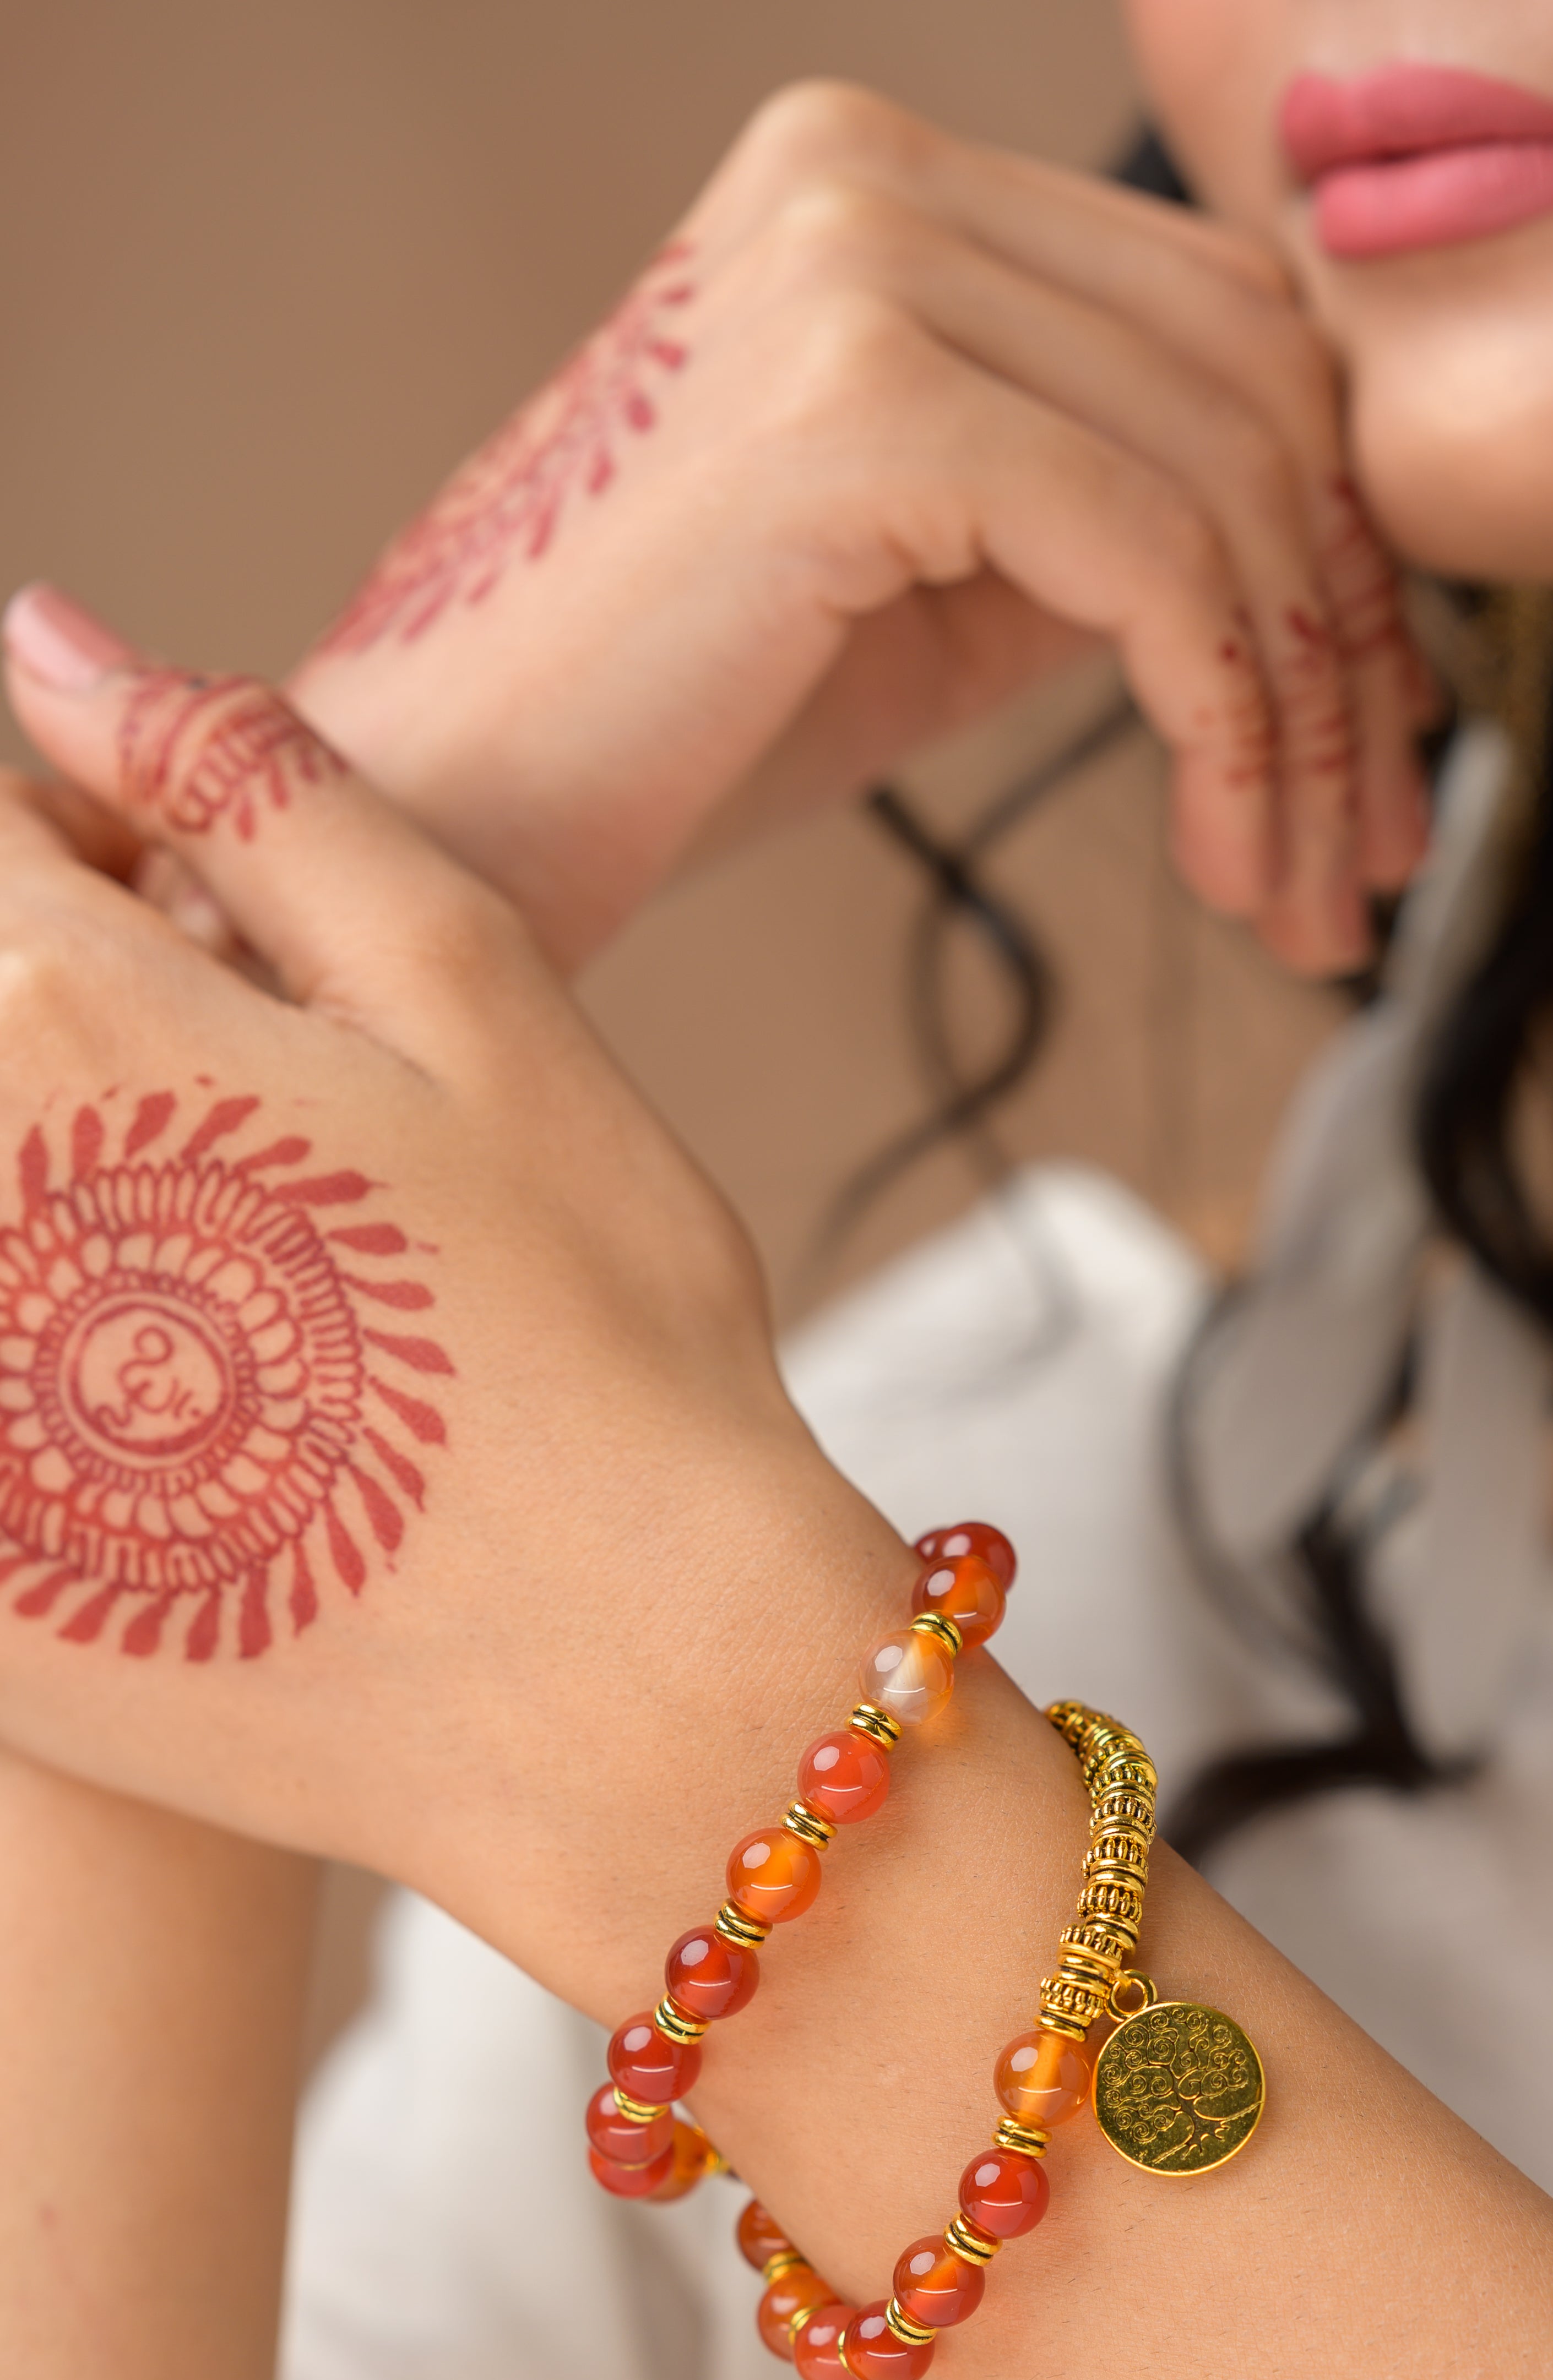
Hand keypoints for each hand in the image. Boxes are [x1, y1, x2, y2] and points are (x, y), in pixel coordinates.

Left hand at [0, 619, 911, 1976]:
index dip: (57, 840)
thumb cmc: (616, 1358)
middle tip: (233, 1171)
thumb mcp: (491, 1015)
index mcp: (80, 1021)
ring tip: (243, 1314)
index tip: (166, 923)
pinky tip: (187, 1443)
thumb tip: (50, 639)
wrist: (637, 1712)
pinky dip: (44, 1385)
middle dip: (70, 1047)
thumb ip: (263, 798)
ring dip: (64, 1216)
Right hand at [286, 84, 1433, 975]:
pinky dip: (1231, 726)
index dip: (1344, 533)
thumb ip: (1101, 506)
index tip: (1385, 733)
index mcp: (881, 179)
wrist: (450, 814)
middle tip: (1372, 849)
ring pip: (1229, 484)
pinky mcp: (861, 409)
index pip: (1221, 321)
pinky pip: (1155, 561)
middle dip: (1352, 644)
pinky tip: (1227, 855)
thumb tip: (1326, 555)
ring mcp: (856, 268)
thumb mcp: (942, 580)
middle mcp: (867, 173)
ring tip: (1304, 895)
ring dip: (1305, 725)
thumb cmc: (675, 721)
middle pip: (1257, 388)